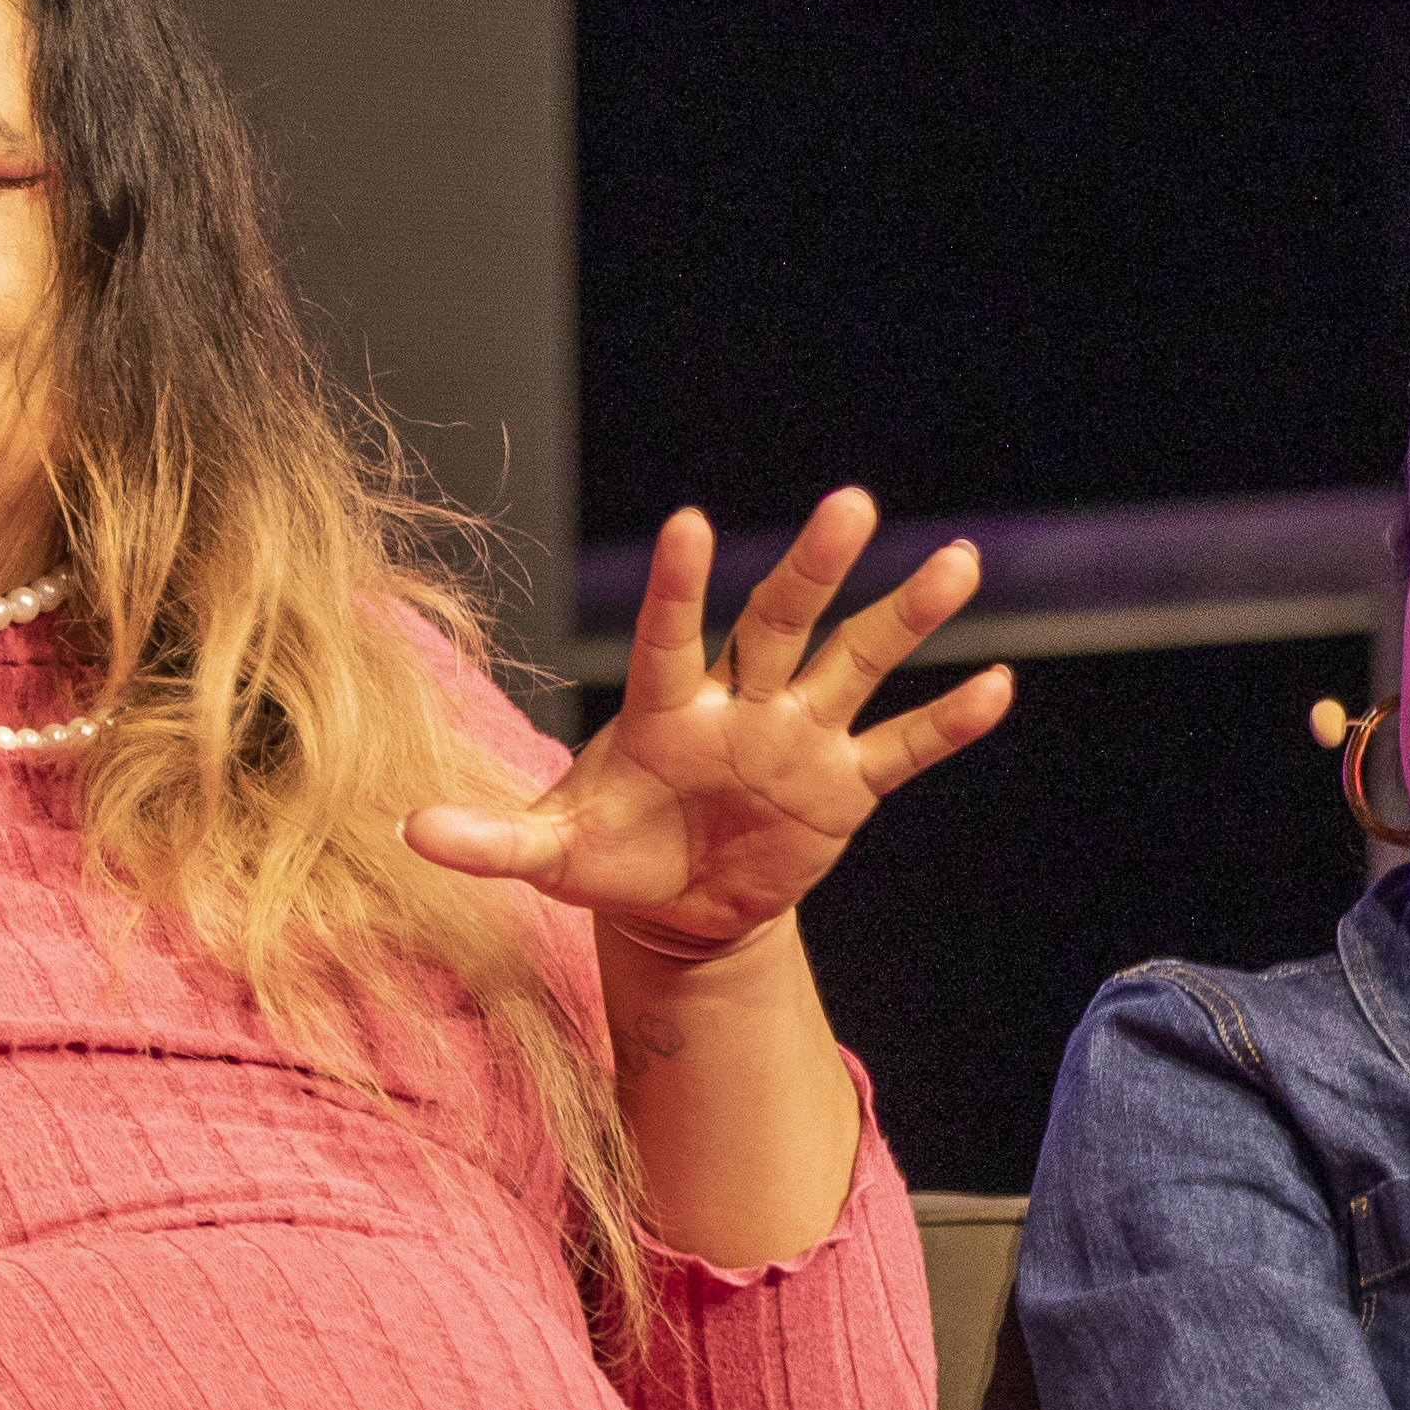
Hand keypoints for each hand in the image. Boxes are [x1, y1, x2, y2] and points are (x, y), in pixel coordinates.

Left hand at [405, 495, 1014, 960]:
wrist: (676, 906)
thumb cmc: (607, 855)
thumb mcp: (548, 853)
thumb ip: (489, 836)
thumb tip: (410, 831)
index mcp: (664, 708)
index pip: (670, 634)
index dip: (679, 584)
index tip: (689, 522)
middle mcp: (738, 703)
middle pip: (780, 621)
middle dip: (815, 566)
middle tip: (854, 503)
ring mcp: (797, 738)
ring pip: (855, 664)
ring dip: (905, 617)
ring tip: (960, 563)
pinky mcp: (842, 785)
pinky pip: (901, 748)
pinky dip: (946, 722)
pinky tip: (998, 684)